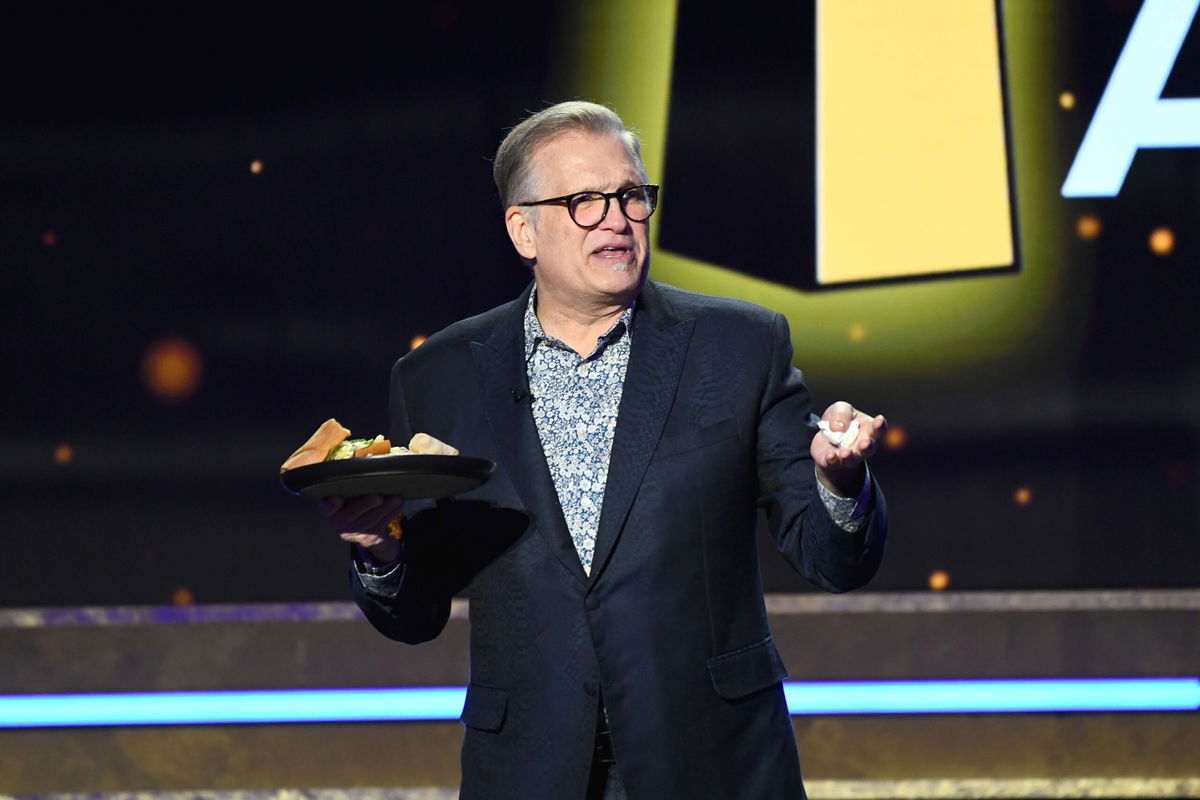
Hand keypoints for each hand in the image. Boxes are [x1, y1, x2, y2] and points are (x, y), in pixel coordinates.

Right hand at [321, 431, 459, 562]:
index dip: (329, 505)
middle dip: (365, 505)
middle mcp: (338, 523)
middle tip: (378, 496)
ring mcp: (353, 534)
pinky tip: (397, 504)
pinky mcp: (369, 539)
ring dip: (385, 508)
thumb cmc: (356, 501)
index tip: (335, 500)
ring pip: (369, 521)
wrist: (365, 529)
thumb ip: (351, 477)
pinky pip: (381, 526)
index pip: (326, 507)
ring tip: (396, 497)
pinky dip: (391, 514)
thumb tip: (366, 452)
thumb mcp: (349, 491)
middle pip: (351, 516)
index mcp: (329, 509)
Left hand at [811, 401, 886, 496]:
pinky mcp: (834, 463)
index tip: (880, 420)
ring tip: (846, 453)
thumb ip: (842, 414)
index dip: (880, 425)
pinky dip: (832, 460)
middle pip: (868, 448)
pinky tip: (830, 456)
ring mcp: (849, 457)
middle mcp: (862, 446)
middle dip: (867, 446)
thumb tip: (837, 428)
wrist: (825, 437)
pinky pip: (834, 463)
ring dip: (850, 457)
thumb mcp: (840, 409)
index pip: (878, 429)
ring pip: (852, 459)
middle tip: (866, 443)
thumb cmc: (840, 421)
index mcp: (869, 429)